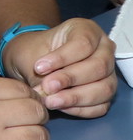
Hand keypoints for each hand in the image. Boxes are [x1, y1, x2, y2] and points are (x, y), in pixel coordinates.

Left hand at [2, 18, 116, 116]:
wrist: (32, 62)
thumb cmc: (33, 51)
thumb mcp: (31, 53)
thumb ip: (41, 72)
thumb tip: (48, 93)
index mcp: (87, 30)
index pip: (83, 44)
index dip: (62, 58)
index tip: (38, 67)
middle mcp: (104, 49)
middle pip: (98, 66)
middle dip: (70, 79)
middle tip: (47, 87)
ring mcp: (108, 73)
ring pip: (104, 88)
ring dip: (76, 98)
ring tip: (51, 101)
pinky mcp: (105, 93)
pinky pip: (101, 105)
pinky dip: (81, 108)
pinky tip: (61, 106)